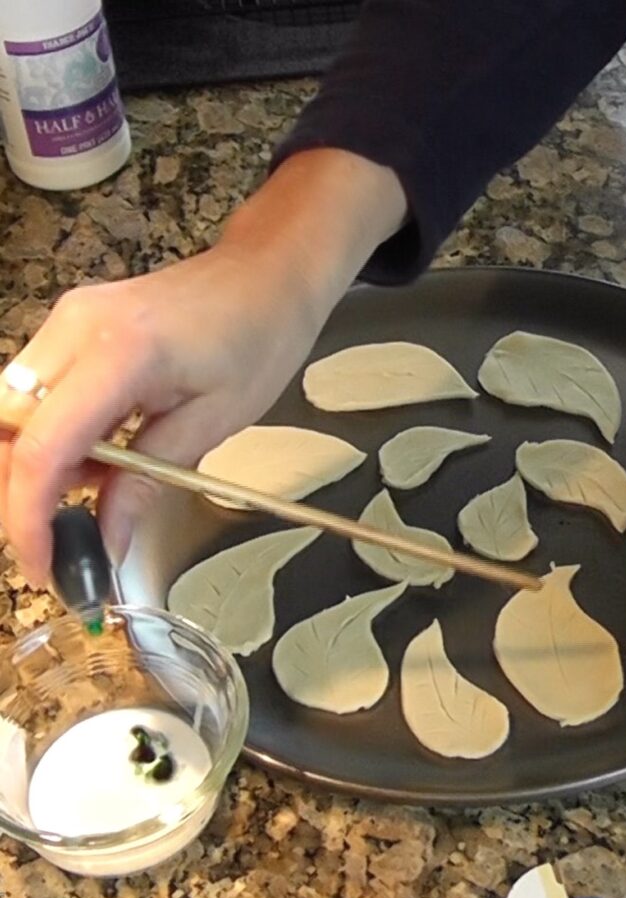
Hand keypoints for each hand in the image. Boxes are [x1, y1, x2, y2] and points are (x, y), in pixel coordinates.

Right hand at [0, 149, 405, 584]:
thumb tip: (109, 540)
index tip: (45, 565)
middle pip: (4, 429)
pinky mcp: (74, 325)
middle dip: (22, 494)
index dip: (28, 517)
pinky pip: (39, 392)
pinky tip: (101, 457)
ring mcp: (68, 320)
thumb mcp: (214, 422)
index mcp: (119, 352)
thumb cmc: (259, 339)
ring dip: (40, 466)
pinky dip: (57, 437)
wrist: (269, 274)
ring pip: (12, 412)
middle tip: (63, 540)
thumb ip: (149, 481)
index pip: (40, 447)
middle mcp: (75, 328)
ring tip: (98, 492)